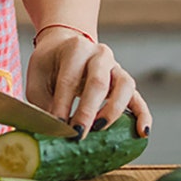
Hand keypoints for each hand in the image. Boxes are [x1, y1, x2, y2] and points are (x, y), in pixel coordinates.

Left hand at [26, 30, 151, 138]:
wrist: (64, 46)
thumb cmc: (49, 65)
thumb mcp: (38, 78)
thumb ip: (42, 102)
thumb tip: (51, 132)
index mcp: (75, 49)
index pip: (70, 79)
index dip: (63, 104)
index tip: (57, 126)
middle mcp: (99, 54)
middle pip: (98, 82)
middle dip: (88, 112)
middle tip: (77, 134)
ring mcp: (115, 67)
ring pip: (124, 87)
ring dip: (113, 111)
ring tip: (99, 130)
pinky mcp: (125, 82)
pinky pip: (138, 98)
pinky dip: (142, 115)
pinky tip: (141, 132)